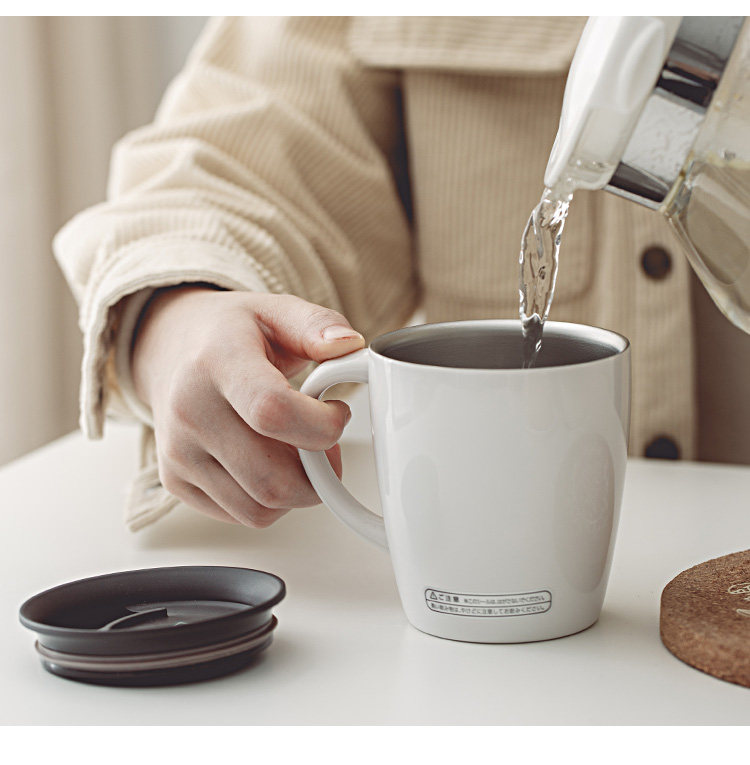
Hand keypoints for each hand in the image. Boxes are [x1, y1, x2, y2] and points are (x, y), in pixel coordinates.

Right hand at [131, 287, 364, 526]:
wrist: (169, 346)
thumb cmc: (228, 332)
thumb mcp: (275, 310)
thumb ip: (317, 325)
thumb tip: (349, 345)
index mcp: (217, 362)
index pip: (271, 412)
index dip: (320, 426)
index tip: (337, 413)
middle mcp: (190, 411)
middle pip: (271, 479)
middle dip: (320, 474)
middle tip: (327, 445)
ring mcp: (178, 452)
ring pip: (260, 509)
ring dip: (297, 492)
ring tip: (298, 453)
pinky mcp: (175, 480)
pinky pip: (241, 516)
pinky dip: (269, 500)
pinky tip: (270, 462)